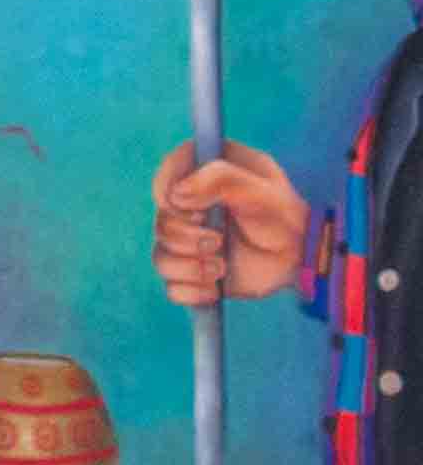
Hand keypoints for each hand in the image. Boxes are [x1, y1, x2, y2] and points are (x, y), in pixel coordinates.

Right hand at [157, 141, 315, 311]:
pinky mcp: (195, 271)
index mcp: (207, 175)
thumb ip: (221, 179)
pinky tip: (214, 288)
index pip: (168, 174)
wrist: (303, 261)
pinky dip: (190, 291)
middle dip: (186, 238)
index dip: (170, 193)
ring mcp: (191, 241)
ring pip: (161, 256)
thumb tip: (176, 194)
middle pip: (161, 221)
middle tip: (217, 242)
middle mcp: (193, 207)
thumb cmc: (287, 218)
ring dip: (189, 267)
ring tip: (221, 268)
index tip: (195, 209)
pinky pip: (172, 286)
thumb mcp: (262, 191)